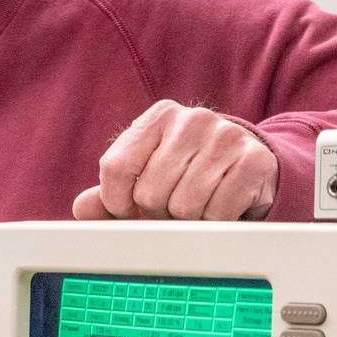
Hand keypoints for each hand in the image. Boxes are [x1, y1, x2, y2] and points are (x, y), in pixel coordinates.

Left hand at [72, 100, 276, 221]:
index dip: (117, 201)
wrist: (249, 164)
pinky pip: (217, 213)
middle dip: (159, 210)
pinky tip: (222, 204)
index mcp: (159, 116)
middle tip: (175, 203)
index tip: (129, 209)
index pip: (115, 167)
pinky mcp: (254, 162)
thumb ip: (111, 192)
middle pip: (149, 192)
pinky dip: (216, 220)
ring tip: (199, 203)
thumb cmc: (189, 172)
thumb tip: (82, 208)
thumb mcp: (147, 175)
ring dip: (189, 218)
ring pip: (184, 206)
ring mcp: (226, 138)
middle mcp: (193, 119)